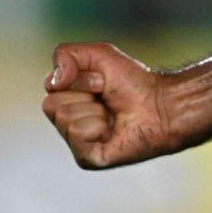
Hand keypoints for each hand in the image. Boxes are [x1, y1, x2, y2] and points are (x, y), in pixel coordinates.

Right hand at [41, 42, 182, 168]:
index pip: (50, 87)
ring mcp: (76, 142)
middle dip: (84, 94)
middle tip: (107, 98)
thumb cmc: (133, 82)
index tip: (102, 81)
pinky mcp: (86, 158)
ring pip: (64, 119)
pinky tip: (111, 130)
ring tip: (112, 115)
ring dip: (93, 111)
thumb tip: (53, 82)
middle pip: (51, 105)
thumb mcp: (98, 54)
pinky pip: (77, 135)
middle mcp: (67, 123)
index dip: (80, 78)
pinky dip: (96, 127)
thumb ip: (65, 55)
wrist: (161, 104)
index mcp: (66, 100)